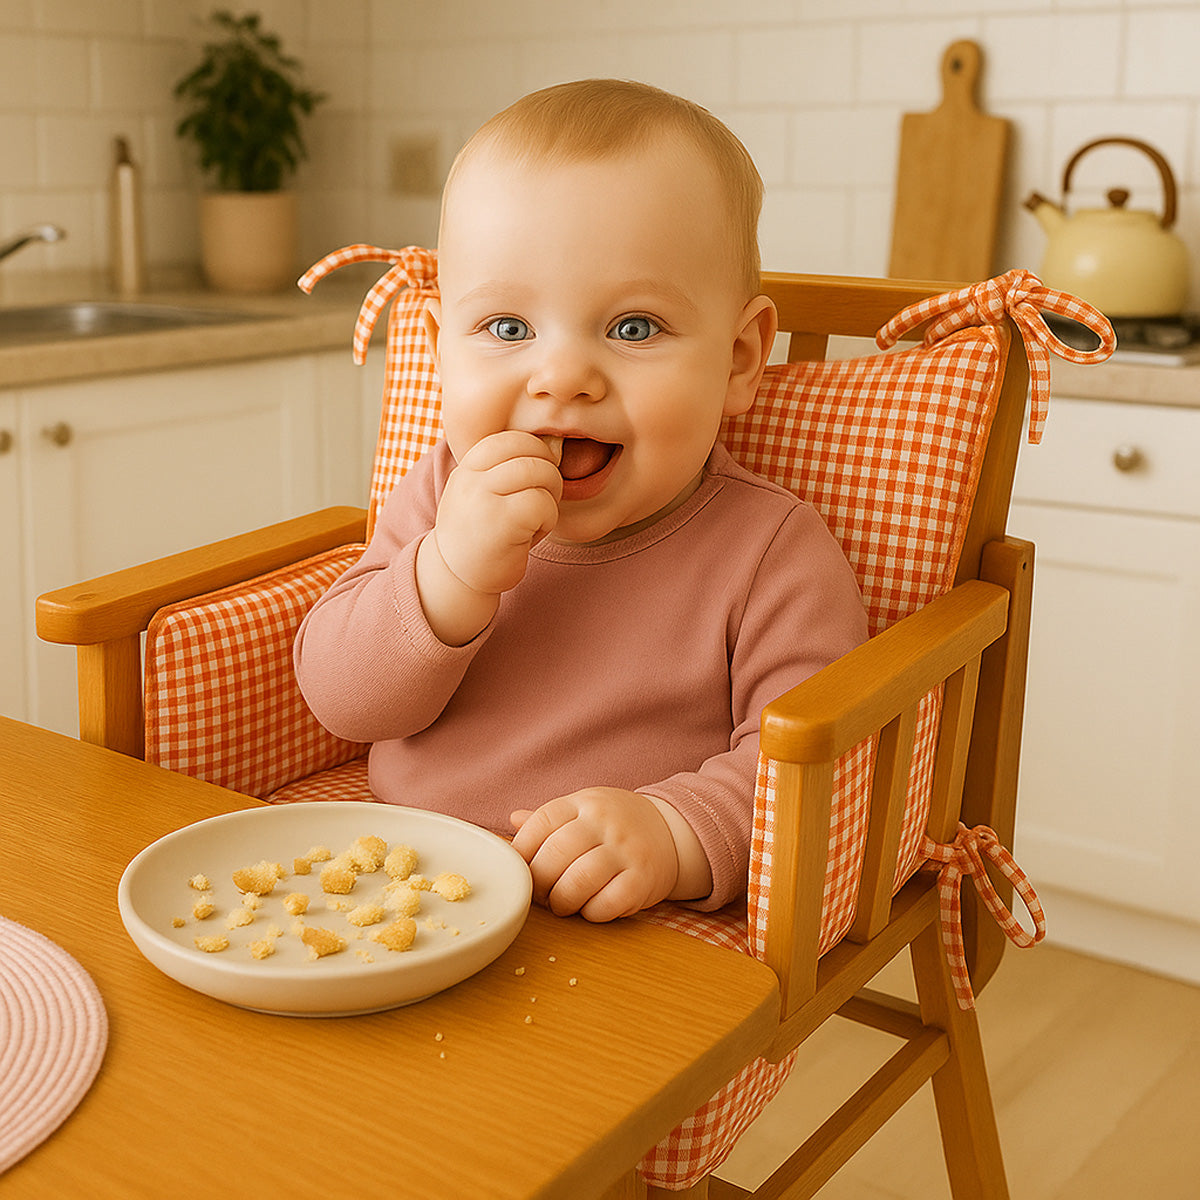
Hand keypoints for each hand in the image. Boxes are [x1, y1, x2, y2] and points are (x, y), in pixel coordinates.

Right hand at [435, 430, 562, 596]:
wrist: (455, 580)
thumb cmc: (478, 536)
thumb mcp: (476, 495)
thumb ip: (499, 471)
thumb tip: (549, 446)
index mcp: (466, 469)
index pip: (508, 439)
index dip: (533, 450)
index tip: (538, 472)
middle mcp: (471, 479)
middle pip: (529, 451)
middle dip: (549, 472)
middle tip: (546, 496)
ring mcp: (484, 499)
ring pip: (539, 473)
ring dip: (551, 496)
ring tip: (538, 517)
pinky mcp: (501, 521)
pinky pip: (542, 503)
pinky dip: (548, 519)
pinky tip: (534, 534)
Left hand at [509, 788, 680, 921]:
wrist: (670, 831)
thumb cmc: (615, 825)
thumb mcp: (583, 810)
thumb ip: (548, 820)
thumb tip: (512, 821)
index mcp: (583, 803)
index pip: (541, 822)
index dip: (522, 851)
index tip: (520, 871)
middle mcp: (604, 822)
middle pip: (555, 855)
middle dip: (539, 883)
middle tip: (540, 894)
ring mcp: (626, 850)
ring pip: (578, 882)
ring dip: (562, 901)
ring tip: (562, 903)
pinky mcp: (643, 879)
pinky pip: (607, 904)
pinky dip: (591, 913)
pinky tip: (590, 907)